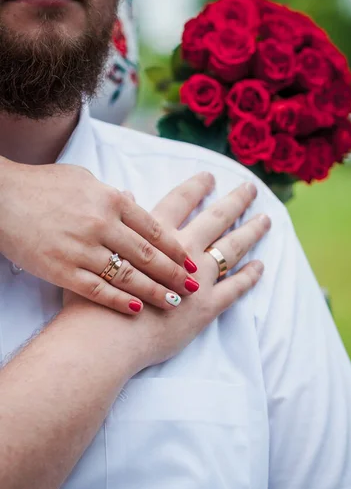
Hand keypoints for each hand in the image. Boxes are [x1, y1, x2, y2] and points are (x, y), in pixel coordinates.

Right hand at [0, 157, 214, 313]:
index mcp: (111, 199)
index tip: (192, 263)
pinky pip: (97, 290)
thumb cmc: (43, 185)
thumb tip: (135, 201)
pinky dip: (119, 300)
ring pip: (127, 276)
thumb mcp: (84, 179)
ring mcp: (81, 249)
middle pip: (147, 255)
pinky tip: (136, 309)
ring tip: (174, 303)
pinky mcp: (60, 270)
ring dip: (155, 291)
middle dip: (174, 274)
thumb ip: (113, 195)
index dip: (176, 249)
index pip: (154, 228)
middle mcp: (101, 224)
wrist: (0, 197)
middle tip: (193, 288)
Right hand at [65, 180, 270, 372]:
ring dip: (250, 232)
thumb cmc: (97, 298)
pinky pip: (235, 289)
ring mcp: (199, 280)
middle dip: (235, 201)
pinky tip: (260, 267)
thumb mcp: (101, 253)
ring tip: (265, 220)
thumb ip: (119, 224)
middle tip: (251, 188)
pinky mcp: (207, 307)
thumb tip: (127, 197)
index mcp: (156, 237)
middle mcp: (183, 252)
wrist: (106, 339)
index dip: (196, 187)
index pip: (181, 202)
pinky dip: (249, 277)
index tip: (210, 176)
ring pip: (232, 248)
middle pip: (215, 219)